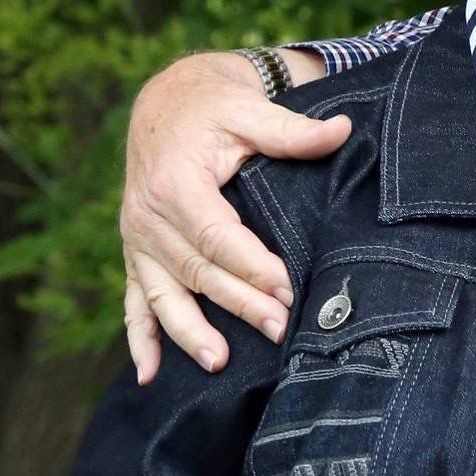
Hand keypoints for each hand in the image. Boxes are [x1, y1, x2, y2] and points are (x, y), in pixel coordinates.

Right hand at [120, 49, 346, 381]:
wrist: (165, 102)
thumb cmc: (213, 107)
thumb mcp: (250, 110)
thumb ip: (292, 130)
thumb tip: (342, 130)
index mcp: (176, 184)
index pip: (217, 237)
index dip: (253, 267)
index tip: (288, 289)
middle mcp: (148, 217)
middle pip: (198, 271)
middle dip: (239, 304)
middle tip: (279, 330)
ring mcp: (138, 239)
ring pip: (164, 294)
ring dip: (189, 331)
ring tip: (218, 362)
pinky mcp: (136, 250)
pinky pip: (134, 299)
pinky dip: (139, 337)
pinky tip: (149, 373)